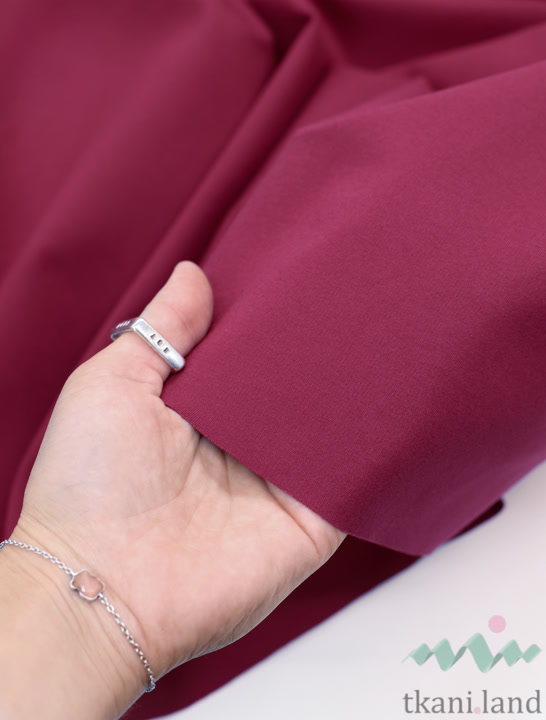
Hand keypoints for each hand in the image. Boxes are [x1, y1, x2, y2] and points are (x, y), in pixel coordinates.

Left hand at [13, 261, 345, 700]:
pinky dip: (373, 449)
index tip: (304, 277)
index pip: (253, 357)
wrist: (101, 585)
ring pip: (330, 429)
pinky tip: (394, 403)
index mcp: (201, 411)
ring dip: (353, 393)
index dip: (275, 322)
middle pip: (297, 390)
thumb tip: (193, 273)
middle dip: (322, 352)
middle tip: (357, 296)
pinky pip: (352, 481)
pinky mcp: (310, 524)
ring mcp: (279, 485)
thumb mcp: (112, 382)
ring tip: (386, 336)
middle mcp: (244, 446)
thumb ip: (161, 329)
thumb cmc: (89, 484)